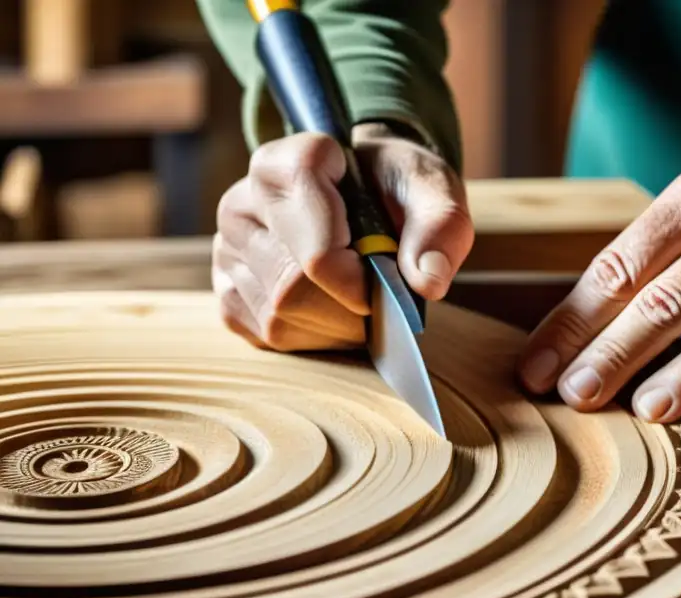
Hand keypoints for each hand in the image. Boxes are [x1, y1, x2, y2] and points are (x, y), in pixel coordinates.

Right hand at [213, 123, 473, 350]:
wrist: (369, 191)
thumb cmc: (397, 188)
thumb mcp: (433, 191)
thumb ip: (440, 226)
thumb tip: (428, 282)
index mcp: (285, 165)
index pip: (315, 252)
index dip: (357, 280)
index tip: (386, 281)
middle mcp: (242, 202)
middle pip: (295, 290)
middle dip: (351, 311)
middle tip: (382, 300)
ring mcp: (227, 248)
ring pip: (279, 317)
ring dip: (336, 327)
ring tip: (361, 301)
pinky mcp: (227, 289)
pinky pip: (266, 335)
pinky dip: (312, 337)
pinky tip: (332, 312)